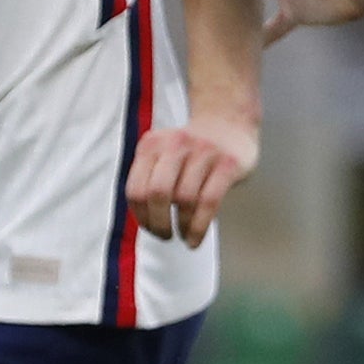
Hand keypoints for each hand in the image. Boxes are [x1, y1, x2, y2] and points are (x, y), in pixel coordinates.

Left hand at [126, 111, 258, 247]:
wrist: (228, 123)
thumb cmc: (190, 152)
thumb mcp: (161, 154)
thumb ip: (148, 179)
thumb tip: (146, 223)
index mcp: (152, 144)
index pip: (136, 189)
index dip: (140, 217)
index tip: (150, 228)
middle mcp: (176, 144)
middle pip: (157, 193)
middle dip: (158, 223)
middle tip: (164, 236)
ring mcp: (204, 152)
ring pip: (185, 199)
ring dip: (182, 227)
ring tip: (184, 236)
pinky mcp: (227, 164)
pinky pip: (209, 202)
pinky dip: (198, 228)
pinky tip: (195, 240)